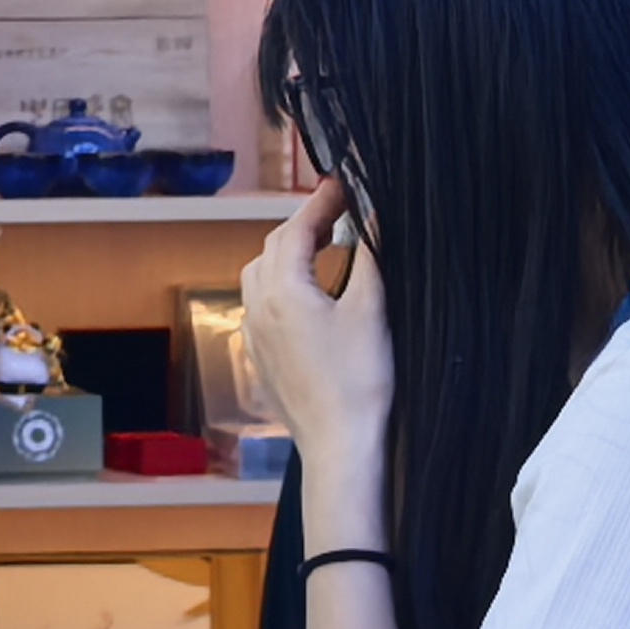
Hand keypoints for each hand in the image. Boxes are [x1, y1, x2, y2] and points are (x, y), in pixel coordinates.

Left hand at [239, 179, 392, 496]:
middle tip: (340, 210)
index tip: (344, 184)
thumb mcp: (372, 310)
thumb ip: (370, 257)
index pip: (297, 228)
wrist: (339, 445)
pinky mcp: (260, 355)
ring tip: (325, 244)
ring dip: (289, 252)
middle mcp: (259, 307)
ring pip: (261, 274)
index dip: (322, 202)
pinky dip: (282, 282)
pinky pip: (262, 303)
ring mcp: (255, 333)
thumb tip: (374, 216)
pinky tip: (311, 291)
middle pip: (274, 247)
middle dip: (305, 223)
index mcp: (283, 291)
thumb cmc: (359, 382)